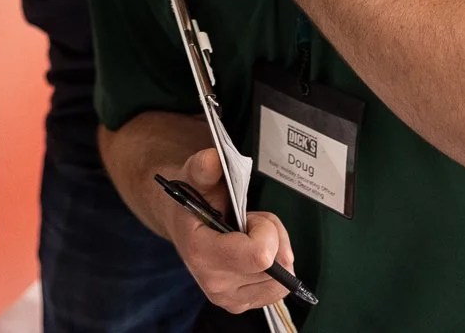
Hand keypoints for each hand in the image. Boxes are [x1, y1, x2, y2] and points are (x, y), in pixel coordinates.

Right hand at [163, 147, 294, 314]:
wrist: (183, 223)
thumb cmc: (194, 198)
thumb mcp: (195, 175)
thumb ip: (205, 167)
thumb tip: (213, 159)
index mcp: (201, 253)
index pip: (260, 256)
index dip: (266, 230)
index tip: (249, 216)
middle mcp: (214, 283)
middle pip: (275, 266)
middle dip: (272, 238)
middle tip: (250, 223)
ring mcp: (228, 299)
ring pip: (281, 280)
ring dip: (275, 253)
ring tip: (250, 237)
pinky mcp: (240, 305)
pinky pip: (278, 291)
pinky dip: (275, 269)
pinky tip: (253, 253)